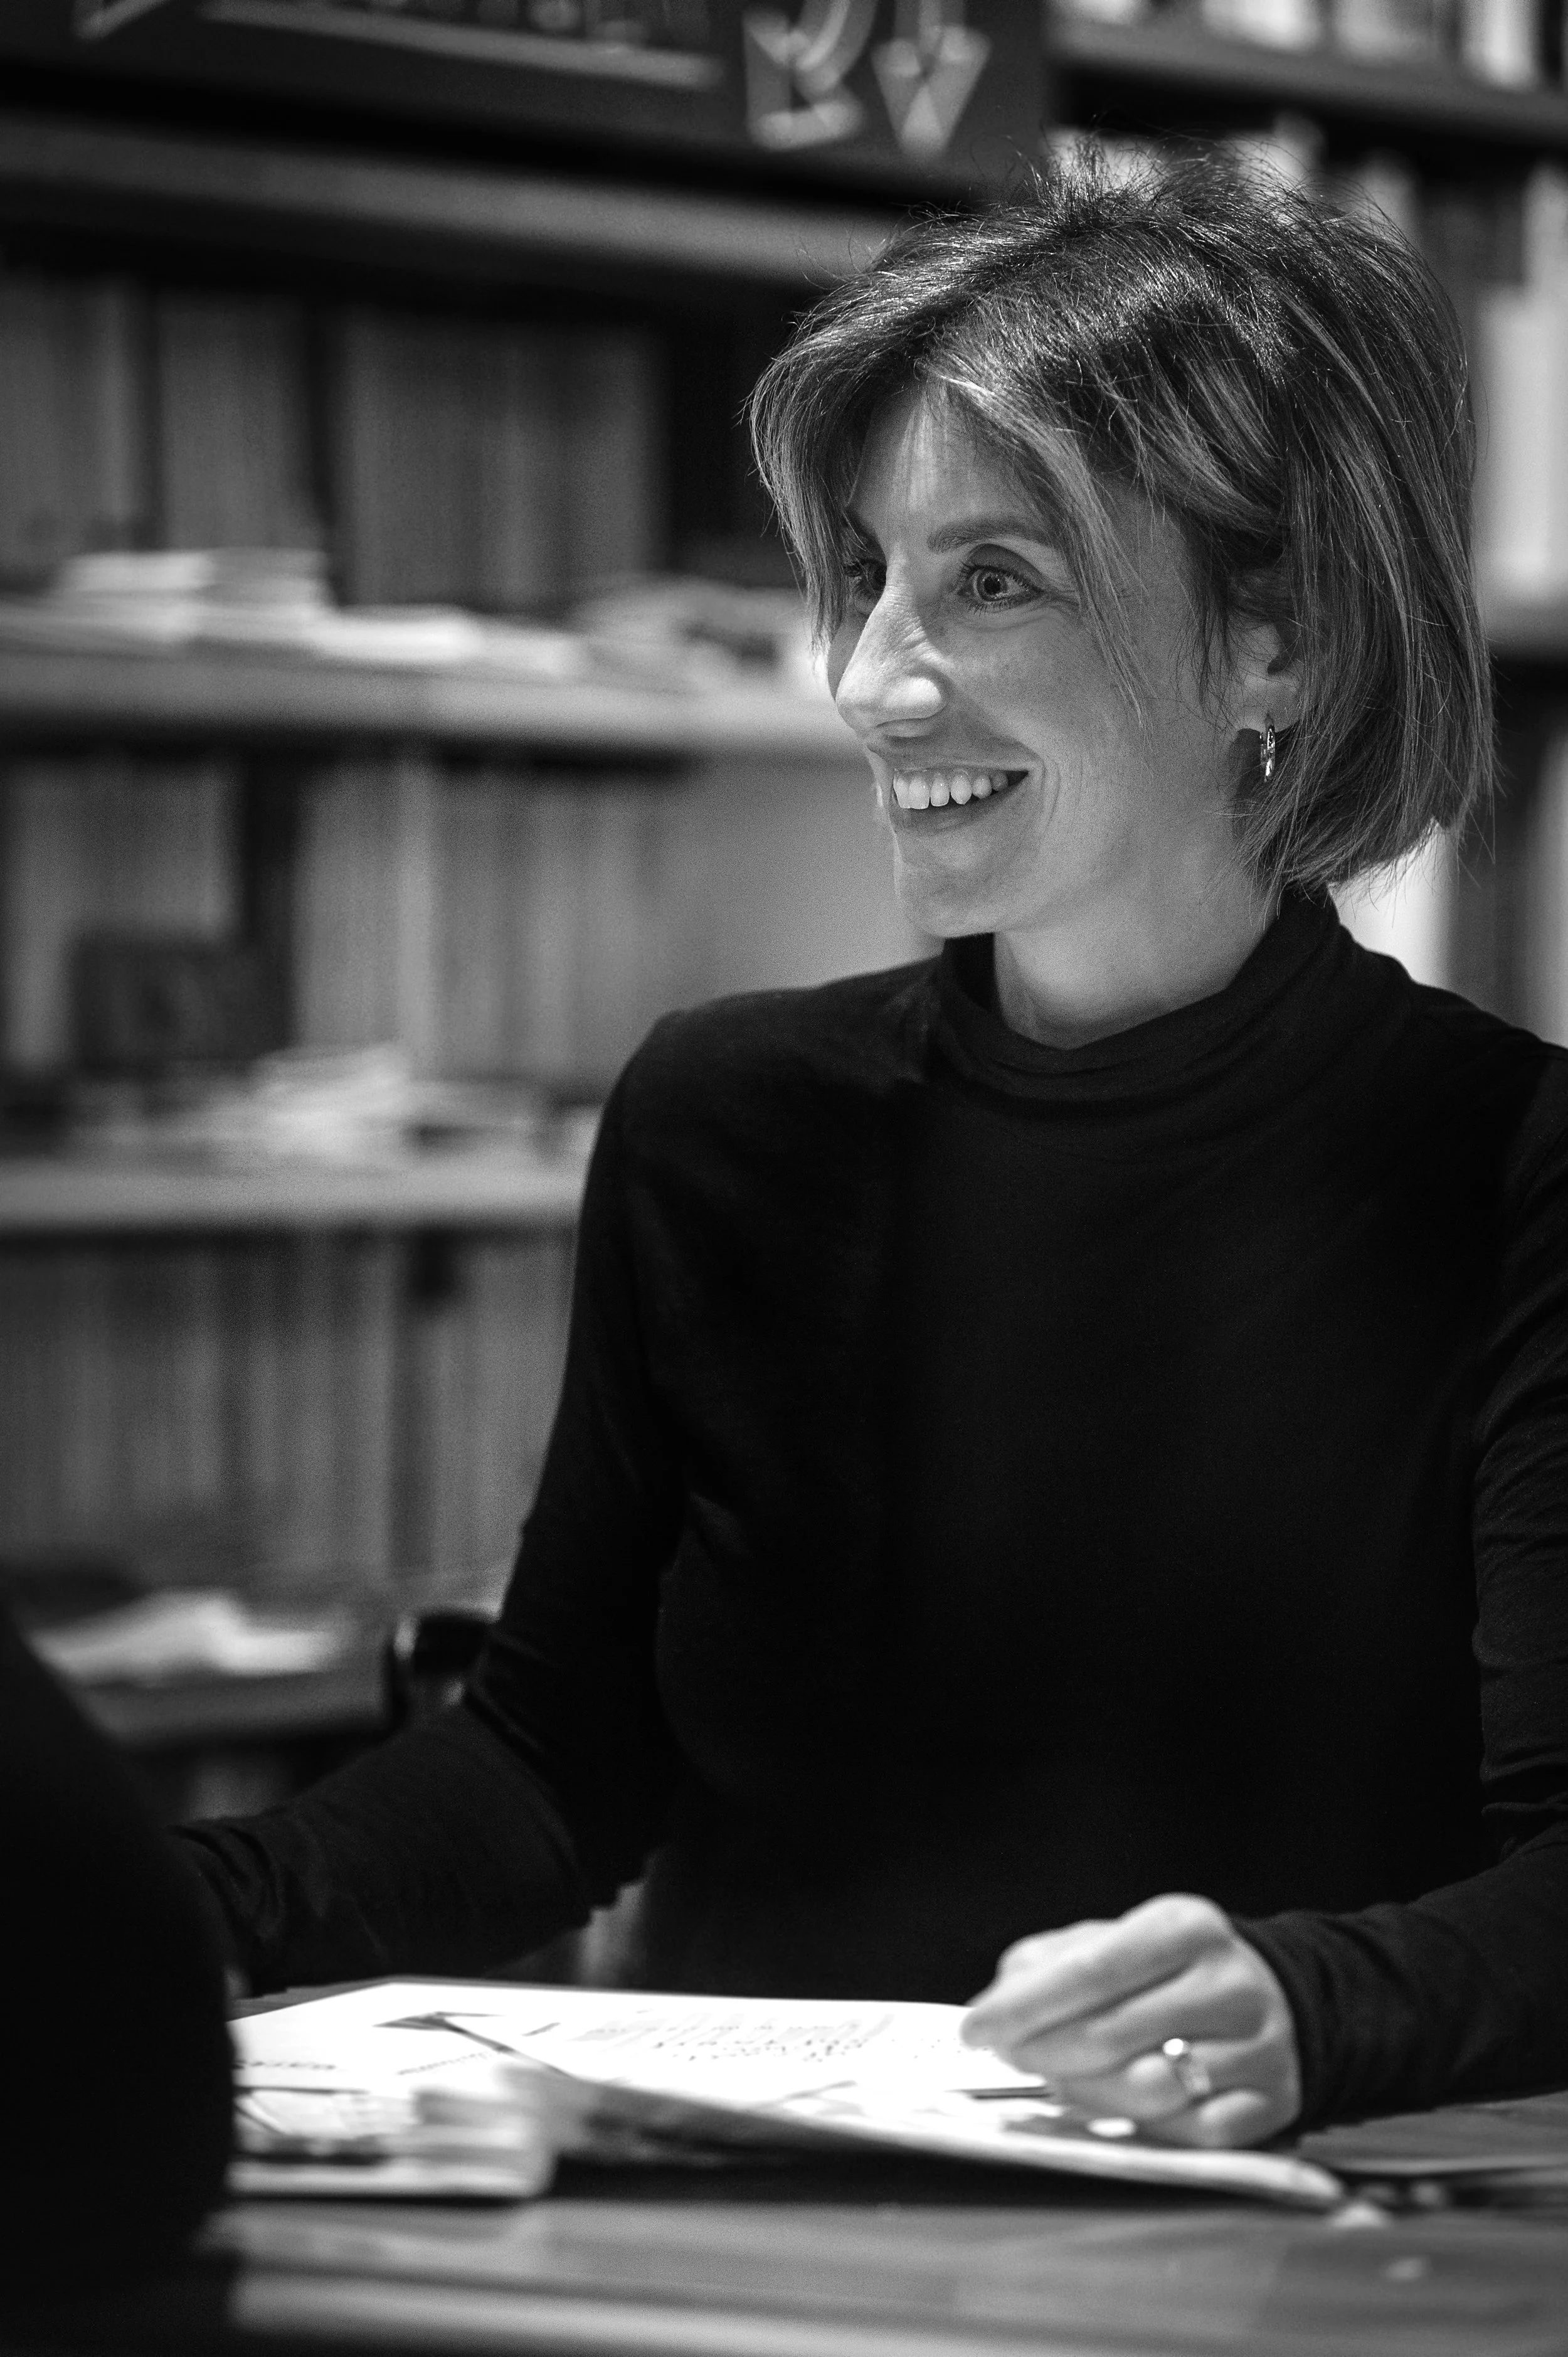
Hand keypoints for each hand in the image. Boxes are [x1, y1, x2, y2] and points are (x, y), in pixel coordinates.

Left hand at [961, 1894, 1301, 2147]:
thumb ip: (1051, 1962)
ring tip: (1061, 2080)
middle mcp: (1229, 1984)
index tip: (975, 2029)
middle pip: (1112, 2033)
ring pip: (1148, 2090)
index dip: (1027, 2004)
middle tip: (1010, 2057)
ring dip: (1086, 2094)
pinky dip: (1140, 2128)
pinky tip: (1117, 2109)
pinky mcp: (1269, 2106)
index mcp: (1186, 1927)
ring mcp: (1257, 2048)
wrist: (1278, 1999)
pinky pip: (1187, 2135)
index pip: (1093, 1969)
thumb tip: (995, 2003)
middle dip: (1044, 2053)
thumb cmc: (1173, 1970)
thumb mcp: (1120, 1940)